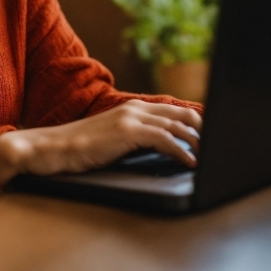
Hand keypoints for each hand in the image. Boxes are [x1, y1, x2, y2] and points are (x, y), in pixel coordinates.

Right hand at [0, 100, 201, 186]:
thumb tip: (161, 150)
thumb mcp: (113, 139)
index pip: (173, 111)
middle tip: (218, 146)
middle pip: (181, 114)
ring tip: (211, 156)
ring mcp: (130, 118)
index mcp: (132, 108)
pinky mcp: (126, 132)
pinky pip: (164, 139)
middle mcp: (134, 108)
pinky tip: (190, 163)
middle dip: (203, 129)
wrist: (52, 148)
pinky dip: (181, 151)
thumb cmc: (80, 149)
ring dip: (197, 142)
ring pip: (176, 125)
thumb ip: (135, 139)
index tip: (211, 137)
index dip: (195, 122)